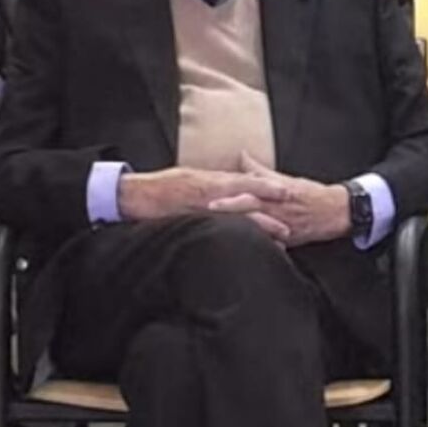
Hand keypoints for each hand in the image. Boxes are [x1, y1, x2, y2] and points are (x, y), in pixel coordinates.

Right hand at [117, 166, 290, 228]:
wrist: (135, 194)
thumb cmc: (164, 184)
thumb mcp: (194, 176)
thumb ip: (216, 181)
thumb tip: (235, 184)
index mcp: (213, 180)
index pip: (248, 181)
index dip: (269, 187)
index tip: (289, 192)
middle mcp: (211, 193)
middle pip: (248, 203)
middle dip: (270, 214)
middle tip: (291, 226)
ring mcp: (202, 210)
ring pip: (236, 220)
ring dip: (258, 231)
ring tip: (277, 243)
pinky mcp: (192, 224)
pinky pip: (217, 232)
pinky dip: (234, 240)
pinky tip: (245, 250)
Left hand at [206, 153, 351, 247]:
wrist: (337, 211)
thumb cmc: (310, 194)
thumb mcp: (287, 180)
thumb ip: (261, 171)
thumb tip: (241, 155)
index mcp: (277, 191)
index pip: (251, 189)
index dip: (231, 191)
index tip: (211, 193)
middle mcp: (279, 207)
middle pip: (251, 206)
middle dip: (230, 207)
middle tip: (209, 207)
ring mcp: (283, 224)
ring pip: (258, 225)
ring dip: (239, 225)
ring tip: (219, 228)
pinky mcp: (288, 239)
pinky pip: (271, 242)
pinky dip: (259, 243)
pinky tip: (243, 246)